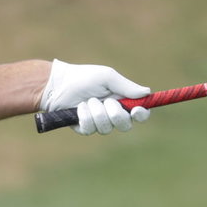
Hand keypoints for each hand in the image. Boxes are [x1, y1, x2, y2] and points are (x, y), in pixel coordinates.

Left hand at [37, 59, 151, 135]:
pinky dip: (84, 116)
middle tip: (106, 102)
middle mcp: (113, 114)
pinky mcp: (85, 128)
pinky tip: (79, 107)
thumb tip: (147, 92)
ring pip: (107, 128)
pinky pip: (90, 129)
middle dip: (116, 114)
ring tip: (88, 100)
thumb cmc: (84, 78)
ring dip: (97, 112)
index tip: (136, 110)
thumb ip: (126, 86)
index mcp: (122, 101)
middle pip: (125, 125)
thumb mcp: (107, 77)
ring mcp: (99, 122)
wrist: (58, 85)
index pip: (140, 114)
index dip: (142, 115)